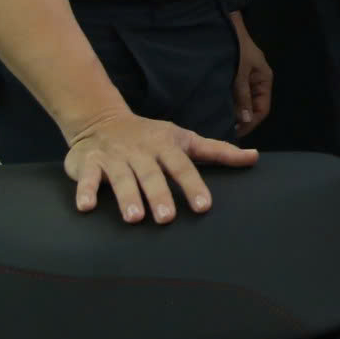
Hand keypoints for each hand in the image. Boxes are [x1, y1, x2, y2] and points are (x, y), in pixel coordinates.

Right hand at [62, 112, 257, 222]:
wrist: (100, 119)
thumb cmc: (151, 136)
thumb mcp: (185, 139)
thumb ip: (218, 152)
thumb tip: (254, 157)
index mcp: (166, 147)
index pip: (183, 166)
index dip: (193, 185)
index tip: (204, 206)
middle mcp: (141, 153)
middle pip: (152, 175)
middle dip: (159, 195)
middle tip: (166, 219)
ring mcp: (114, 158)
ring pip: (121, 178)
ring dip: (127, 197)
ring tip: (134, 218)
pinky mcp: (88, 164)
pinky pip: (86, 179)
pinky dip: (85, 191)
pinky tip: (86, 207)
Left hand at [229, 12, 272, 137]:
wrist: (226, 23)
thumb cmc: (236, 47)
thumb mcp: (239, 73)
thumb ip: (242, 96)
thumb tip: (245, 120)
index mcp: (264, 80)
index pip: (262, 109)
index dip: (251, 123)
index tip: (234, 132)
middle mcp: (256, 80)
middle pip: (252, 106)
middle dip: (240, 118)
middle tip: (224, 129)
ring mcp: (245, 77)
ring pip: (242, 100)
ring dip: (232, 110)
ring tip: (219, 120)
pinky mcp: (233, 74)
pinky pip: (233, 93)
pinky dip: (227, 101)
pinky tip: (216, 106)